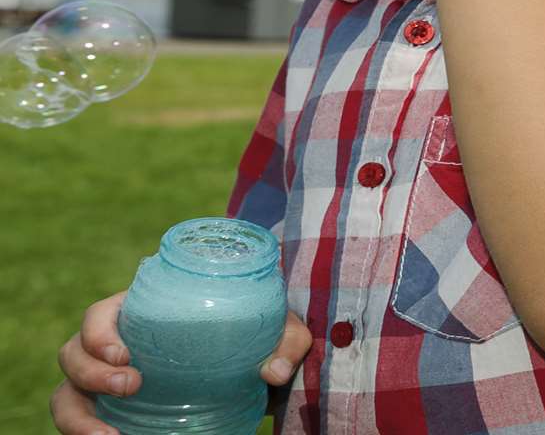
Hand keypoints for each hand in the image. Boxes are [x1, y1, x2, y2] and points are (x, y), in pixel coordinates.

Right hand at [50, 292, 310, 434]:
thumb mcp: (276, 330)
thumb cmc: (256, 337)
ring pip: (67, 394)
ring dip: (77, 417)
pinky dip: (87, 433)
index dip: (98, 333)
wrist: (255, 371)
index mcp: (142, 312)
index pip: (99, 314)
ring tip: (110, 434)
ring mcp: (107, 381)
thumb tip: (273, 371)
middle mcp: (115, 346)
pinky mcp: (112, 411)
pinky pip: (84, 423)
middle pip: (72, 354)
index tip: (124, 355)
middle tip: (130, 387)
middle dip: (88, 373)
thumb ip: (286, 341)